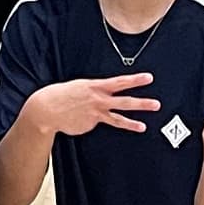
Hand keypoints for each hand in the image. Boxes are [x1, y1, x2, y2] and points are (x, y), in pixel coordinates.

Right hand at [20, 72, 154, 139]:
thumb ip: (95, 91)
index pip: (120, 82)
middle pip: (124, 102)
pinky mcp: (91, 124)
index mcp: (95, 86)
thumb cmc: (62, 94)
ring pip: (117, 118)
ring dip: (132, 122)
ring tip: (143, 126)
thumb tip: (103, 96)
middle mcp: (98, 100)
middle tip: (156, 104)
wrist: (46, 109)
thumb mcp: (80, 86)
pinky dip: (93, 121)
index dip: (135, 80)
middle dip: (142, 103)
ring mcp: (95, 114)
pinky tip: (82, 119)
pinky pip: (97, 123)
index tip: (149, 78)